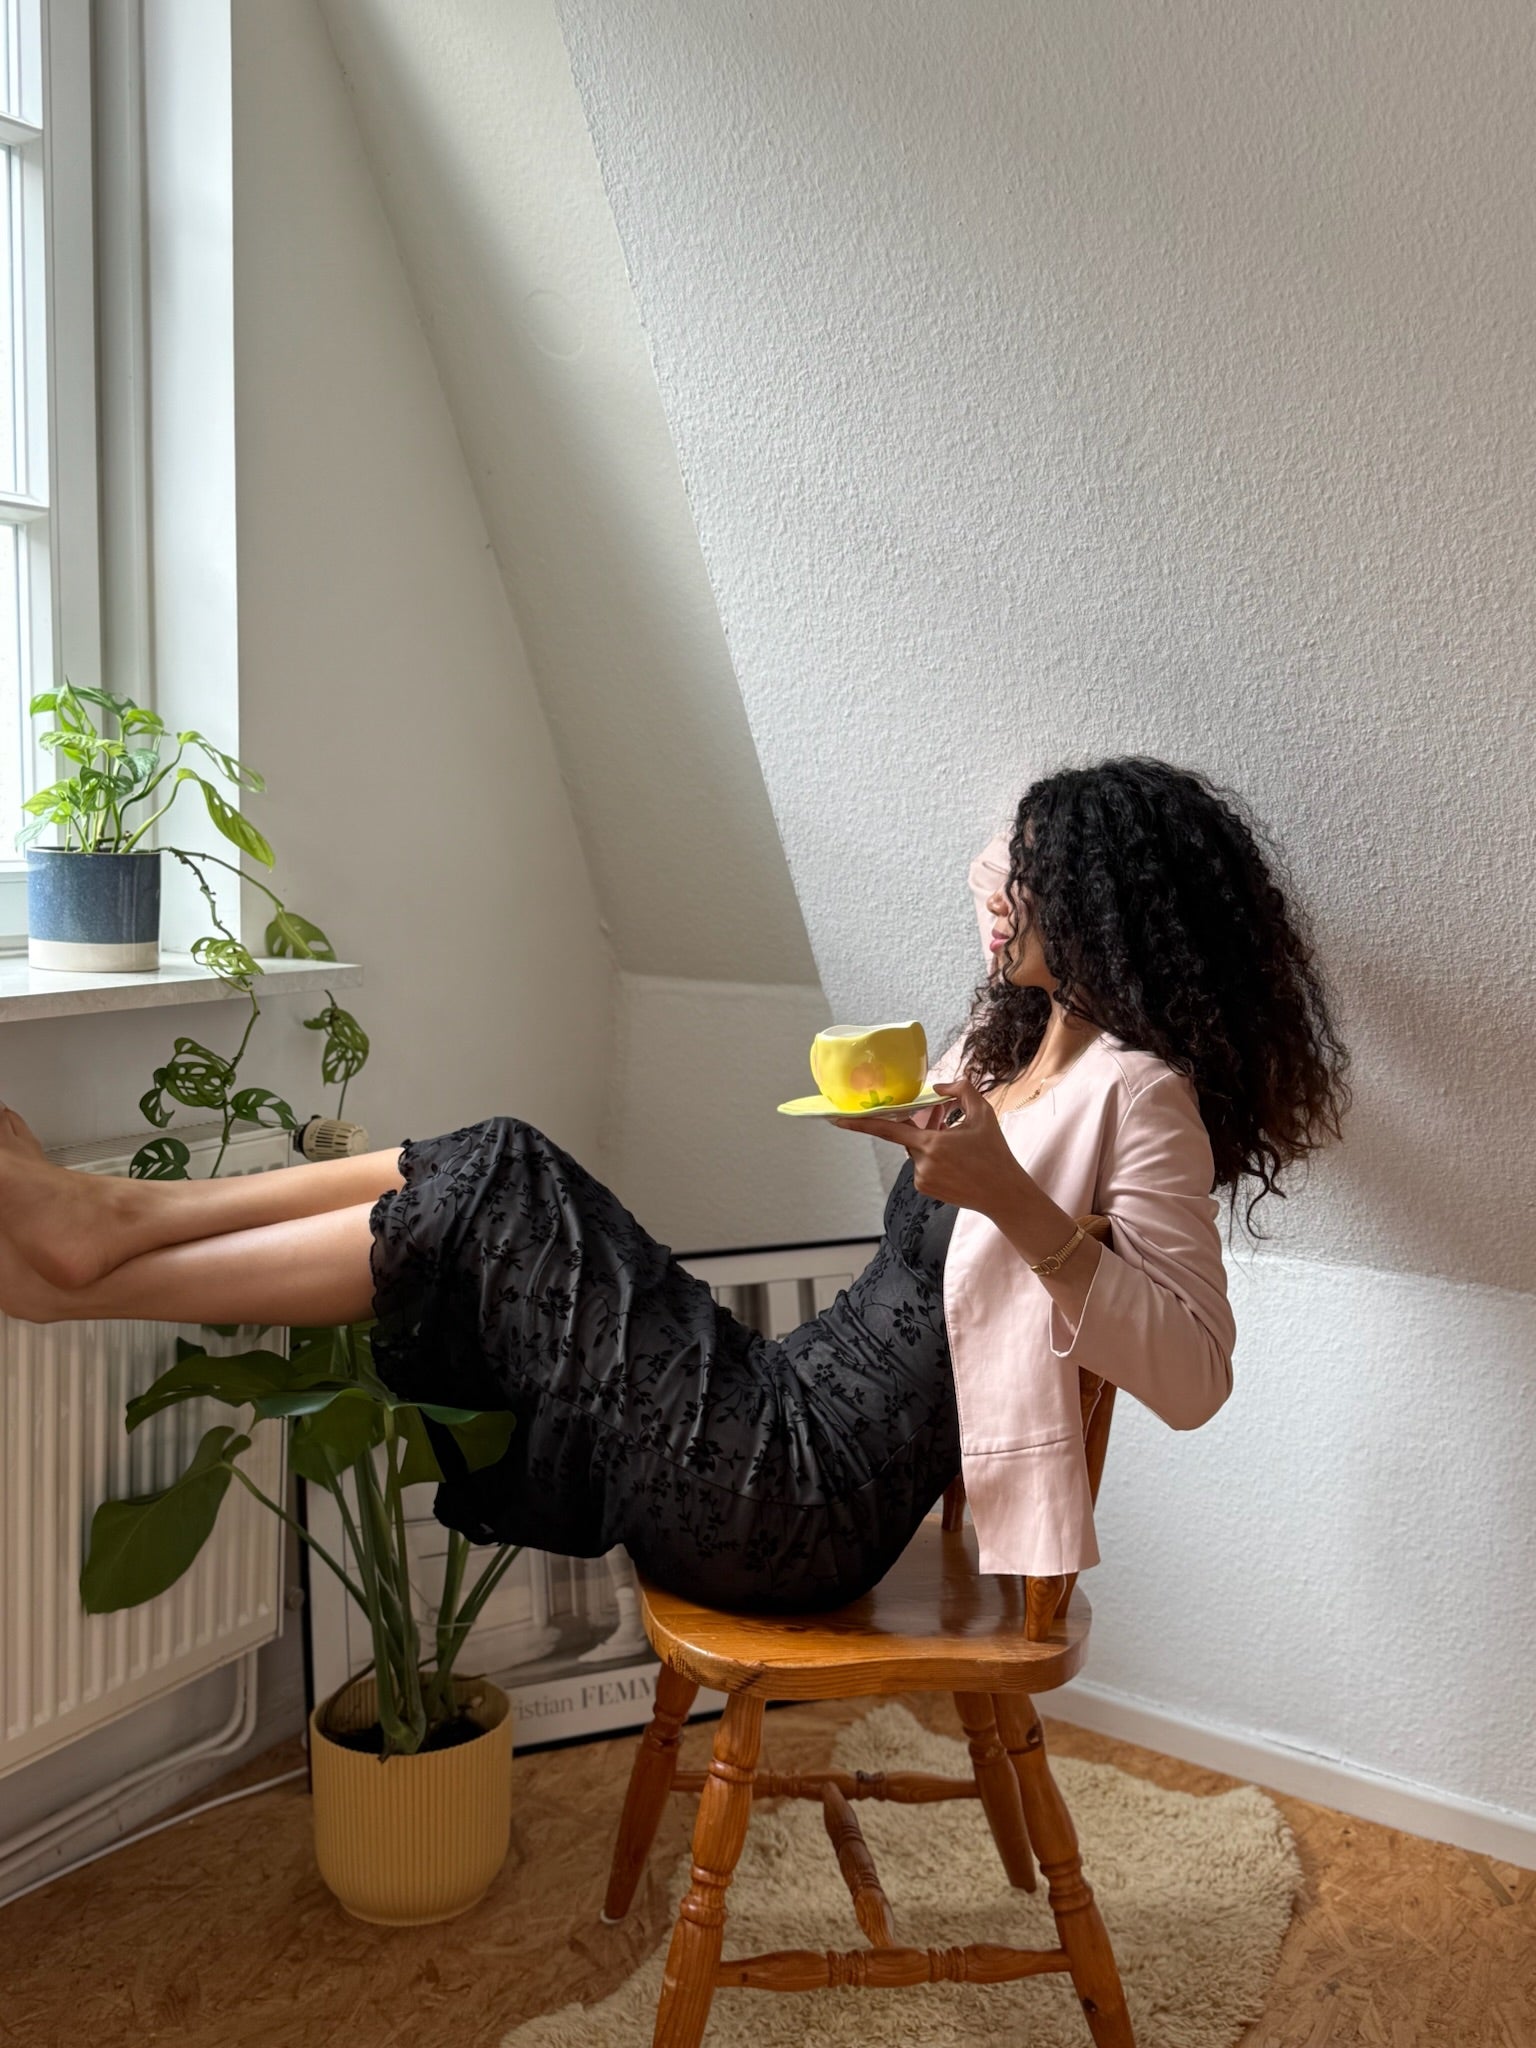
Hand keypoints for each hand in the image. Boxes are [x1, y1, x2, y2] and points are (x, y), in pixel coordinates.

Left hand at [831, 1073, 1026, 1216]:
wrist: (1004, 1195)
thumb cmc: (995, 1154)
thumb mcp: (984, 1114)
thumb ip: (961, 1091)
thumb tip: (940, 1086)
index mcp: (931, 1144)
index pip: (887, 1130)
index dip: (859, 1123)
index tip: (836, 1119)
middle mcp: (921, 1163)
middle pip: (911, 1136)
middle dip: (924, 1125)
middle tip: (947, 1118)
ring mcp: (922, 1179)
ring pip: (918, 1151)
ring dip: (931, 1143)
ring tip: (959, 1145)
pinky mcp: (926, 1190)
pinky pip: (922, 1166)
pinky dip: (934, 1159)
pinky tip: (956, 1162)